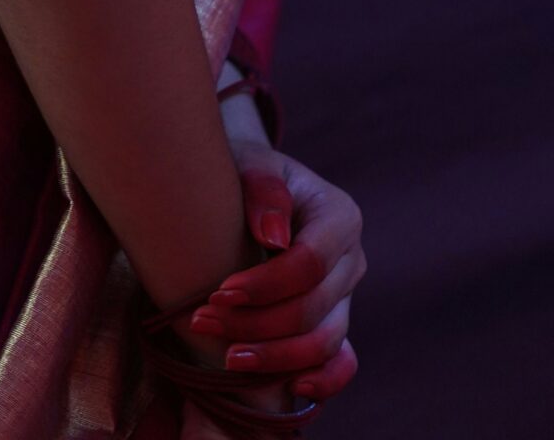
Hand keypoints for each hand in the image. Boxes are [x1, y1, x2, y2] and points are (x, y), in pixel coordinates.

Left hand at [184, 144, 364, 404]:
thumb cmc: (247, 171)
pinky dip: (323, 381)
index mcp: (339, 215)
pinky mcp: (337, 323)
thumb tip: (275, 238)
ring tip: (226, 357)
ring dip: (274, 356)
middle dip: (257, 323)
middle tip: (202, 321)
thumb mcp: (251, 164)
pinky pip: (341, 362)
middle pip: (313, 308)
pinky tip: (289, 388)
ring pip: (324, 342)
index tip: (219, 292)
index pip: (310, 263)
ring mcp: (347, 296)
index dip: (267, 285)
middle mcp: (351, 259)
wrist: (251, 189)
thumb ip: (264, 190)